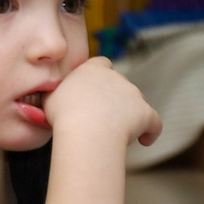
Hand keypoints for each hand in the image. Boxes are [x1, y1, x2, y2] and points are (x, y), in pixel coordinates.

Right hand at [44, 56, 160, 148]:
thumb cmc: (64, 115)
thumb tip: (54, 97)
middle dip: (113, 99)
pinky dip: (150, 131)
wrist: (86, 130)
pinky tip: (145, 140)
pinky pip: (154, 123)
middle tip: (99, 119)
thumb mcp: (50, 99)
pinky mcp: (146, 114)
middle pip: (119, 85)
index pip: (100, 63)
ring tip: (116, 134)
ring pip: (135, 103)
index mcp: (93, 70)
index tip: (92, 89)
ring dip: (128, 116)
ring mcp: (134, 95)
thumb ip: (55, 94)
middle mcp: (117, 78)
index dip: (99, 75)